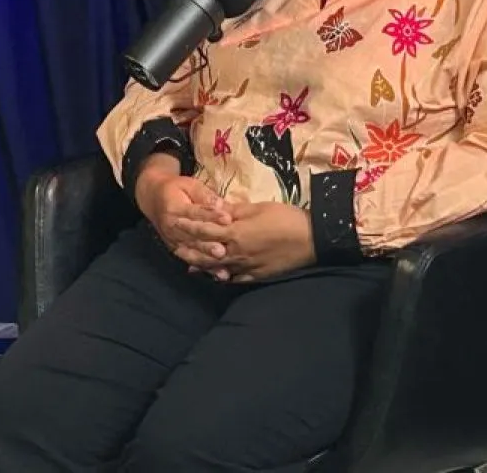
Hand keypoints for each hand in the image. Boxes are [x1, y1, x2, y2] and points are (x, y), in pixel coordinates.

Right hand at [134, 157, 232, 270]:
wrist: (153, 198)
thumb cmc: (176, 189)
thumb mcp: (189, 184)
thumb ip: (204, 194)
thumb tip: (220, 204)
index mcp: (174, 208)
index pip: (195, 213)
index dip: (211, 216)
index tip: (227, 219)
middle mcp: (172, 227)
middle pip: (193, 237)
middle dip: (208, 245)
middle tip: (222, 250)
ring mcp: (173, 240)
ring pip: (192, 252)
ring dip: (207, 260)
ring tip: (222, 266)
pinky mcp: (175, 249)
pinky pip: (191, 260)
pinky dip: (204, 268)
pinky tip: (218, 275)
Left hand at [172, 201, 315, 281]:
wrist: (312, 239)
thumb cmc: (286, 218)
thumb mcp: (258, 208)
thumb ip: (235, 210)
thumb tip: (216, 209)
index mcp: (236, 233)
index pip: (205, 230)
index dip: (189, 226)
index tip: (175, 223)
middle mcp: (237, 253)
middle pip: (206, 253)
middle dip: (189, 250)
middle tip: (174, 248)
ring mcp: (247, 267)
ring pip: (218, 268)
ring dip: (202, 266)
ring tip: (189, 265)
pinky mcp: (258, 275)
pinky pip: (236, 279)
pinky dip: (224, 277)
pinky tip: (218, 277)